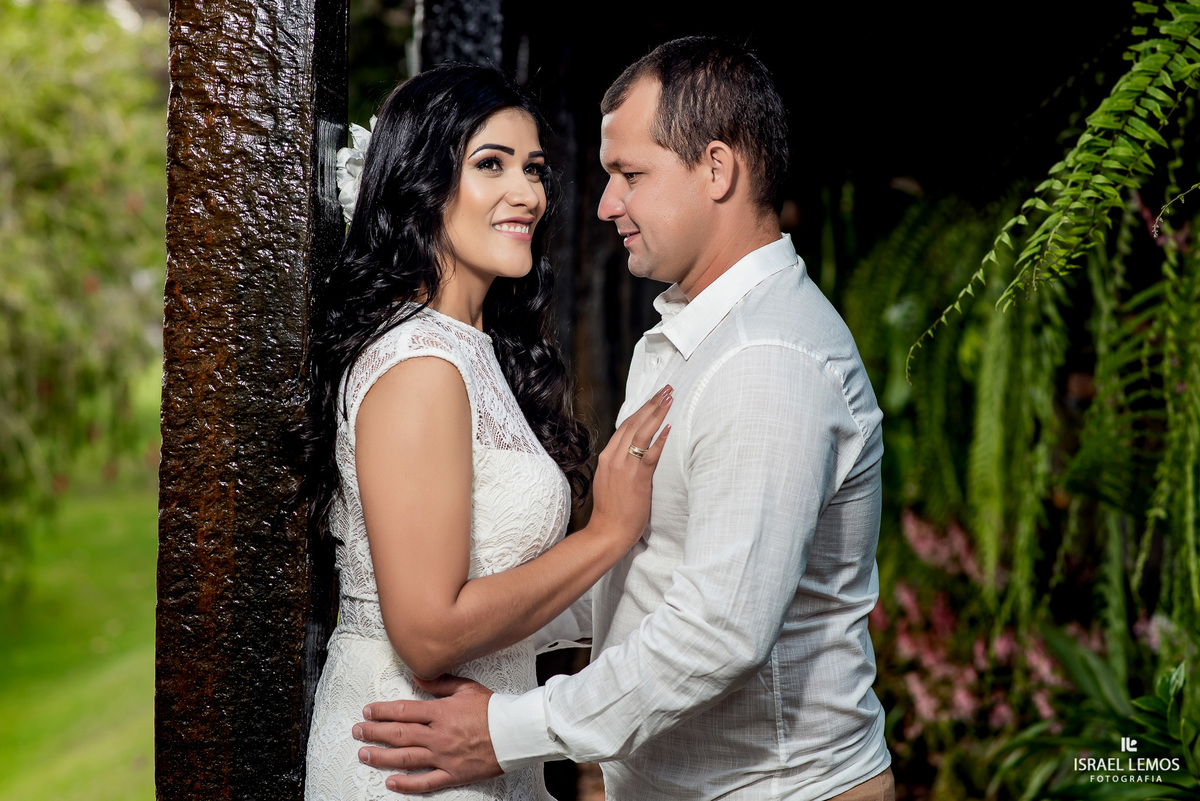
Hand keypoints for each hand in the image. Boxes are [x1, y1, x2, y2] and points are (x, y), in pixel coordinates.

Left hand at [354, 674, 499, 792]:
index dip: (382, 711)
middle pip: (399, 734)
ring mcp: (444, 756)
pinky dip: (406, 783)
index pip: (404, 711)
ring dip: (382, 756)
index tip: (367, 711)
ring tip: (364, 754)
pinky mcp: (453, 773)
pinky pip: (426, 781)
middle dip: (374, 732)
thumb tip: (417, 675)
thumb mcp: (466, 688)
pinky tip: (391, 782)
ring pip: (406, 757)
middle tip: (358, 731)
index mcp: (441, 712)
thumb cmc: (494, 708)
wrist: (515, 732)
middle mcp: (438, 734)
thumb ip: (440, 682)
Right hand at [589, 385, 671, 548]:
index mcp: (607, 456)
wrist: (607, 532)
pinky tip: (669, 428)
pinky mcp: (637, 479)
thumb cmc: (612, 510)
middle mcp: (613, 457)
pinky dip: (659, 440)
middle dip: (651, 404)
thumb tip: (633, 452)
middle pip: (633, 423)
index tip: (654, 397)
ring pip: (641, 433)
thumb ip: (620, 463)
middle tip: (666, 389)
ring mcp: (624, 467)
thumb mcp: (611, 480)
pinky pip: (650, 455)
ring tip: (669, 399)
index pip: (625, 426)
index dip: (641, 409)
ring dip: (657, 414)